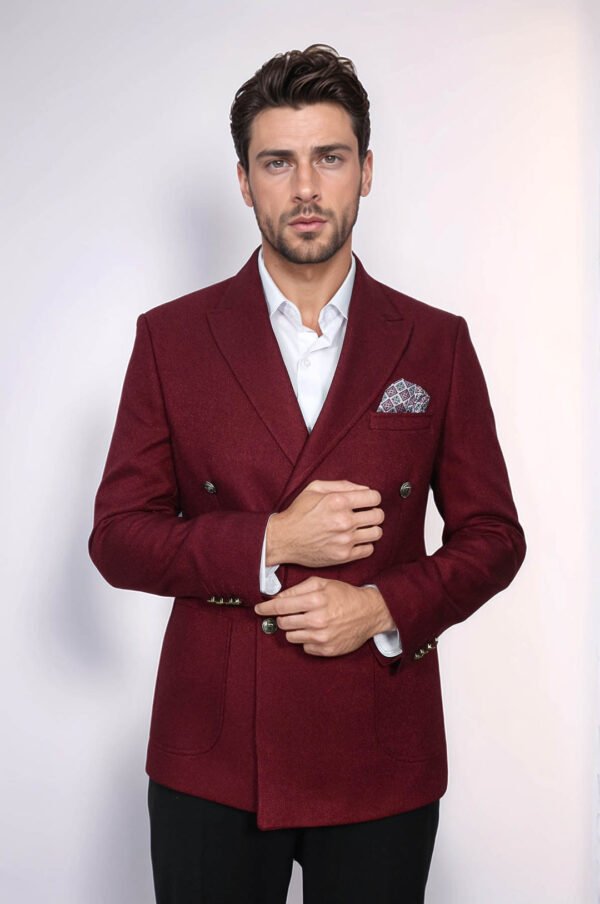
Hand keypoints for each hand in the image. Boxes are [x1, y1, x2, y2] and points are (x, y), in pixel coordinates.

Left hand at [255, 577, 395, 656]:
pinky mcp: (327, 650)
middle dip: (283, 618)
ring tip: (308, 622)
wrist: (370, 612)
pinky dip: (307, 640)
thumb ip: (298, 589)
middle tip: (291, 614)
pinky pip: (305, 647)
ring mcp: (322, 637)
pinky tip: (318, 631)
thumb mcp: (322, 583)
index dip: (265, 608)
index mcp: (315, 600)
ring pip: (291, 637)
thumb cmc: (345, 595)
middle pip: (282, 623)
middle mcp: (317, 620)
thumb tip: (277, 599)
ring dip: (295, 629)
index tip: (258, 609)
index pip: (280, 607)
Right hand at [266, 480, 383, 567]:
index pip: (374, 497)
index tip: (367, 502)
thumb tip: (365, 490)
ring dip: (371, 529)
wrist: (283, 538)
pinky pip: (369, 549)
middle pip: (379, 515)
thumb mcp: (315, 488)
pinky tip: (355, 540)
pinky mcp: (343, 556)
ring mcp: (345, 540)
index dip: (372, 498)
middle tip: (364, 515)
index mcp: (338, 501)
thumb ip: (342, 485)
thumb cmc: (299, 512)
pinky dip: (365, 544)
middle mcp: (344, 520)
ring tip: (361, 528)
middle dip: (374, 513)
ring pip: (377, 533)